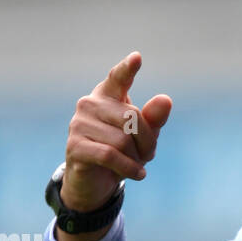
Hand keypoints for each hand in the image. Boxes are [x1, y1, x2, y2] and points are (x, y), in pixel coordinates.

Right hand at [61, 51, 172, 210]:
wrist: (96, 182)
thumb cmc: (122, 153)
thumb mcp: (143, 137)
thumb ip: (154, 119)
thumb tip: (166, 100)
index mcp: (107, 95)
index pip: (118, 78)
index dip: (127, 69)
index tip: (137, 58)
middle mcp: (90, 104)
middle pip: (132, 117)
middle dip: (147, 141)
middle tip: (148, 155)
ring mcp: (79, 124)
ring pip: (122, 140)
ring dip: (136, 158)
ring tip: (136, 164)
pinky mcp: (75, 146)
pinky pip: (111, 155)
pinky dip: (129, 167)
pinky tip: (139, 174)